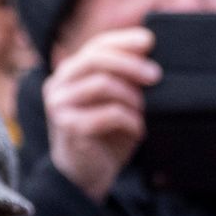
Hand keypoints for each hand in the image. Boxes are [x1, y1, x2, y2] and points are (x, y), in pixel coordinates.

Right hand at [43, 27, 159, 202]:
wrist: (87, 175)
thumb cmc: (107, 136)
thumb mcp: (118, 103)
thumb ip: (127, 81)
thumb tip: (154, 60)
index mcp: (71, 73)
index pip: (96, 46)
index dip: (123, 40)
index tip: (150, 41)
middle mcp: (59, 84)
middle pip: (96, 59)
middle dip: (131, 63)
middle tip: (156, 75)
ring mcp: (59, 104)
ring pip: (102, 84)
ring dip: (133, 97)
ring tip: (145, 111)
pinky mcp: (67, 126)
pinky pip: (107, 114)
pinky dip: (130, 120)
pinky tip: (138, 130)